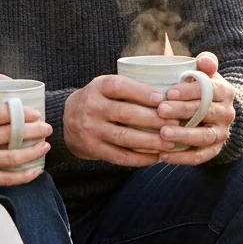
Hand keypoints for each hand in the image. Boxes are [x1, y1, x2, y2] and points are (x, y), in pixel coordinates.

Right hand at [0, 100, 50, 186]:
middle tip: (47, 128)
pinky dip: (24, 176)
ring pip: (13, 158)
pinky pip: (6, 179)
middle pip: (11, 134)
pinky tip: (36, 170)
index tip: (36, 113)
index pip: (0, 114)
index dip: (22, 113)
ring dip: (33, 152)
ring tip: (45, 146)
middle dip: (34, 131)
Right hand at [62, 75, 178, 166]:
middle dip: (153, 119)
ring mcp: (91, 130)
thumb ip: (130, 87)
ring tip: (170, 142)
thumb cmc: (99, 99)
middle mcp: (92, 107)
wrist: (67, 119)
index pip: (119, 86)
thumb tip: (169, 94)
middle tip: (175, 123)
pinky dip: (140, 158)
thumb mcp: (106, 85)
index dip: (140, 92)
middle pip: (125, 113)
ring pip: (125, 137)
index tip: (161, 98)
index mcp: (98, 87)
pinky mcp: (93, 149)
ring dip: (150, 141)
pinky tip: (156, 157)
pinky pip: (120, 156)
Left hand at [155, 52, 234, 164]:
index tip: (169, 92)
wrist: (217, 111)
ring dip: (183, 136)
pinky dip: (182, 157)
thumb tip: (204, 61)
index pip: (209, 90)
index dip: (189, 91)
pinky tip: (163, 156)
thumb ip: (206, 63)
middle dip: (182, 111)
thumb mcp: (206, 73)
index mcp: (225, 92)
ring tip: (162, 134)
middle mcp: (227, 114)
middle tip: (161, 110)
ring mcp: (221, 133)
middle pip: (205, 113)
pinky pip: (200, 156)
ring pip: (204, 136)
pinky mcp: (214, 150)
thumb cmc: (202, 88)